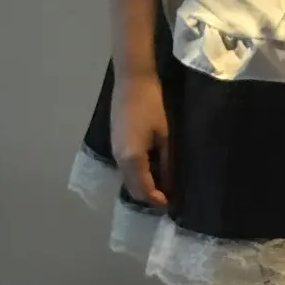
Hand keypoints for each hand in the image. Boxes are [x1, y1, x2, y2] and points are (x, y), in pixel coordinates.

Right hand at [110, 68, 171, 208]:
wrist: (132, 81)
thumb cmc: (152, 105)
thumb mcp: (165, 135)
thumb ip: (166, 163)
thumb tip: (170, 185)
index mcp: (132, 158)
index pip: (144, 189)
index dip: (157, 200)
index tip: (171, 203)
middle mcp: (119, 159)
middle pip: (132, 188)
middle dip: (148, 197)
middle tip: (168, 197)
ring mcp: (113, 151)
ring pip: (127, 179)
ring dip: (142, 186)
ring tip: (162, 185)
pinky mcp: (114, 144)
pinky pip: (124, 168)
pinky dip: (136, 175)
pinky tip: (151, 170)